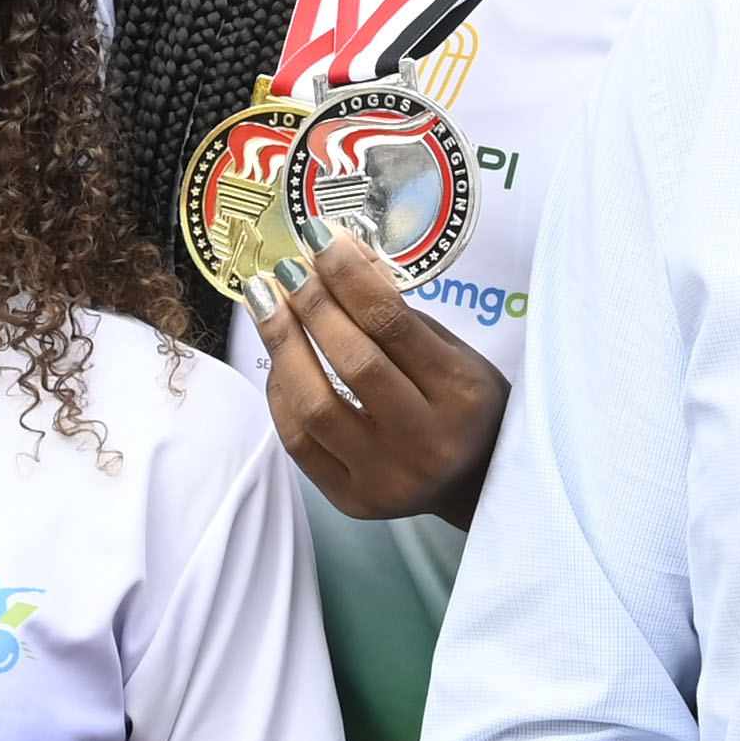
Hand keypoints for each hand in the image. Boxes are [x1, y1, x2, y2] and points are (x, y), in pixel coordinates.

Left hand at [259, 233, 511, 523]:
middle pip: (353, 363)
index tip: (319, 239)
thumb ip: (396, 311)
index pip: (394, 324)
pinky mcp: (353, 501)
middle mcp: (426, 442)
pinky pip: (299, 443)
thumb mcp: (453, 351)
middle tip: (285, 269)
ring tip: (265, 304)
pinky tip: (278, 360)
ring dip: (283, 346)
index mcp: (461, 395)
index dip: (349, 276)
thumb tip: (336, 253)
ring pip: (315, 407)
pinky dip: (281, 394)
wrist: (474, 484)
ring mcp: (387, 478)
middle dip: (312, 306)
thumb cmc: (464, 404)